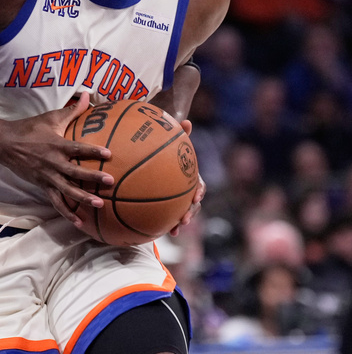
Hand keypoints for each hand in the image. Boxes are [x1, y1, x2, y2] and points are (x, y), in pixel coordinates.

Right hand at [0, 92, 113, 227]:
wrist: (4, 143)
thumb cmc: (30, 128)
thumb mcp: (50, 117)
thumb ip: (73, 110)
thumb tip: (88, 95)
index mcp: (56, 145)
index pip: (77, 148)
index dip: (92, 151)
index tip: (108, 154)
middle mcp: (53, 162)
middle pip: (75, 172)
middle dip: (92, 178)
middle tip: (110, 182)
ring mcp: (47, 176)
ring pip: (66, 190)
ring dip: (83, 198)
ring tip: (99, 205)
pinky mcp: (42, 185)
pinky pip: (56, 201)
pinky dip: (67, 212)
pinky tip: (79, 222)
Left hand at [170, 119, 202, 235]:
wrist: (154, 167)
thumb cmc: (165, 153)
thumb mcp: (171, 143)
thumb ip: (178, 134)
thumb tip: (187, 121)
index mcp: (189, 177)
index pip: (199, 185)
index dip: (199, 191)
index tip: (195, 195)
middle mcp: (186, 190)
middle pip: (193, 203)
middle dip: (191, 212)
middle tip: (184, 218)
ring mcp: (178, 200)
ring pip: (184, 213)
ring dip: (181, 221)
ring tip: (175, 228)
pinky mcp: (168, 207)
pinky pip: (170, 217)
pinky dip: (168, 225)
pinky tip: (164, 232)